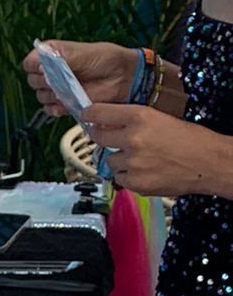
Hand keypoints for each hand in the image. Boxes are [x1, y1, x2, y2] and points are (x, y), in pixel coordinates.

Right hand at [22, 40, 137, 115]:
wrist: (123, 77)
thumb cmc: (107, 59)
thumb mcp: (84, 53)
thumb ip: (62, 59)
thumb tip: (42, 66)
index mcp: (53, 54)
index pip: (31, 61)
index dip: (34, 66)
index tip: (44, 68)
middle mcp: (52, 71)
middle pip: (33, 80)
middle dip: (43, 82)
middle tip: (58, 80)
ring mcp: (57, 88)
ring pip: (40, 96)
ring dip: (51, 96)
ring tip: (66, 92)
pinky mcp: (64, 103)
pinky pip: (50, 110)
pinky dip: (55, 109)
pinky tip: (64, 105)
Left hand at [80, 104, 232, 197]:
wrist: (209, 163)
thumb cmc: (191, 140)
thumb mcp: (161, 118)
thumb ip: (133, 121)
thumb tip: (109, 123)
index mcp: (140, 117)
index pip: (100, 113)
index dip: (90, 114)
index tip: (87, 115)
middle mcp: (133, 138)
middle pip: (98, 137)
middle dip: (101, 137)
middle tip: (109, 138)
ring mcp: (132, 162)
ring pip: (110, 161)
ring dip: (120, 160)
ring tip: (142, 159)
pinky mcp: (135, 182)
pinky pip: (120, 179)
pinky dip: (128, 176)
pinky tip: (145, 171)